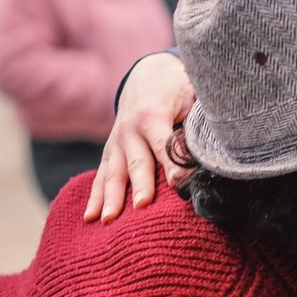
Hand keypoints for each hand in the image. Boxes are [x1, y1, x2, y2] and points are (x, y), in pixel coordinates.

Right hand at [83, 52, 195, 223]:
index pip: (164, 144)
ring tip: (108, 221)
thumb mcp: (191, 96)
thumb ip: (195, 121)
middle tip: (143, 206)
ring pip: (114, 173)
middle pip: (137, 162)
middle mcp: (129, 130)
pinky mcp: (110, 152)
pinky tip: (90, 217)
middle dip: (141, 185)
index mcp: (152, 115)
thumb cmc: (177, 88)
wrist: (148, 75)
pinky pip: (102, 176)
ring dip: (111, 198)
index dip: (173, 163)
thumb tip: (207, 150)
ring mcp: (116, 142)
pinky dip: (95, 197)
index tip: (181, 184)